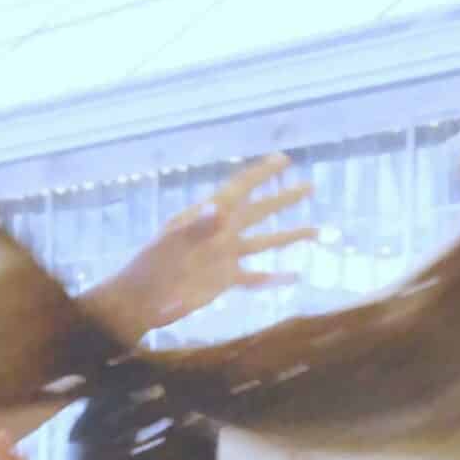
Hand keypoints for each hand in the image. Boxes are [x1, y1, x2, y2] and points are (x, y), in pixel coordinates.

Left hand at [90, 155, 318, 338]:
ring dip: (289, 236)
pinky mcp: (225, 280)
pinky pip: (255, 276)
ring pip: (264, 242)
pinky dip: (275, 278)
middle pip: (259, 210)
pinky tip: (295, 276)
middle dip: (284, 198)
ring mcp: (225, 256)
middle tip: (310, 186)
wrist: (142, 301)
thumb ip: (197, 227)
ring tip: (317, 230)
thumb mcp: (171, 244)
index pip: (240, 189)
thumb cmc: (150, 267)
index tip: (284, 159)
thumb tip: (220, 207)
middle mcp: (222, 232)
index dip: (261, 173)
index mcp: (208, 216)